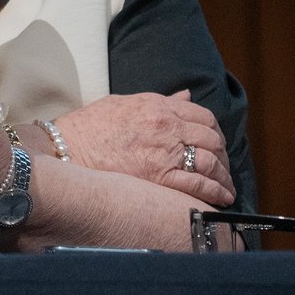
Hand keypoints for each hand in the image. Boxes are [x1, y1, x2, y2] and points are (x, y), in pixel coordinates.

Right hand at [46, 92, 234, 206]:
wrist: (68, 148)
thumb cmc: (91, 125)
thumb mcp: (125, 102)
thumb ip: (160, 100)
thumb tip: (186, 96)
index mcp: (158, 105)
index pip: (202, 115)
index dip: (215, 131)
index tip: (216, 143)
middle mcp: (166, 125)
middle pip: (212, 138)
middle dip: (223, 154)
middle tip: (224, 167)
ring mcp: (164, 150)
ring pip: (211, 161)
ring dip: (224, 176)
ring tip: (226, 187)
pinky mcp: (158, 176)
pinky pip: (198, 183)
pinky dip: (215, 191)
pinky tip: (221, 198)